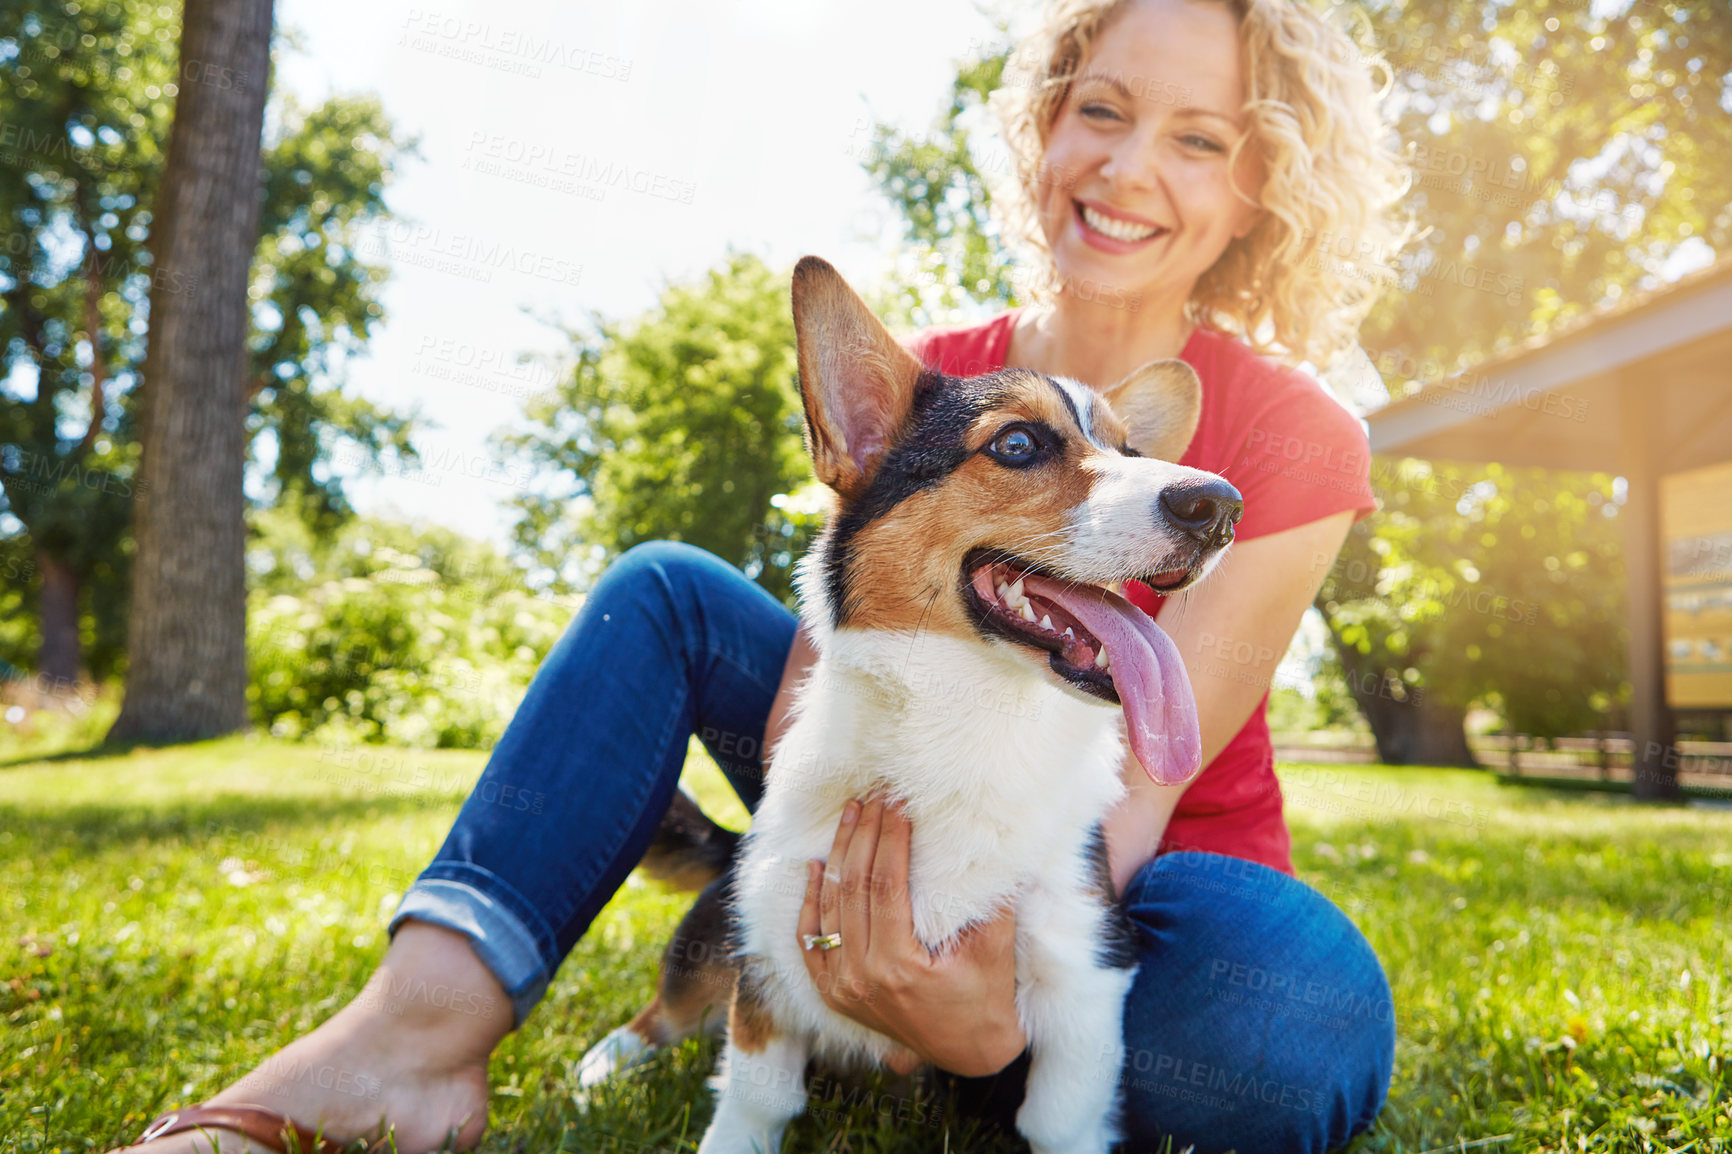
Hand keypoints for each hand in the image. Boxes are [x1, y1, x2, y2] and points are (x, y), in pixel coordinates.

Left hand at [797, 796, 1027, 1077]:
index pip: (886, 885)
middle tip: (871, 796)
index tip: (896, 802)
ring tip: (849, 814)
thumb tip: (994, 843)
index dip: (890, 838)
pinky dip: (810, 901)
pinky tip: (815, 866)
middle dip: (863, 835)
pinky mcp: (833, 991)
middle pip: (854, 889)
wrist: (969, 1054)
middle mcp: (862, 977)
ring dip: (838, 856)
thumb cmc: (987, 998)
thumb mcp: (995, 949)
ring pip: (829, 907)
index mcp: (899, 967)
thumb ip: (991, 900)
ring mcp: (842, 987)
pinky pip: (811, 939)